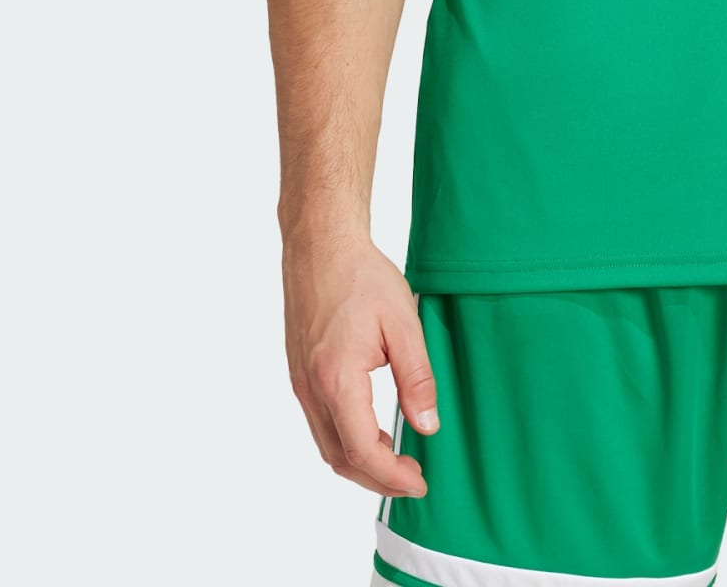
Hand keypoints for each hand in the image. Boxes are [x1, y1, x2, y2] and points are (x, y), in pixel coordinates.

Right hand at [283, 232, 438, 495]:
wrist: (321, 246)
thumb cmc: (361, 277)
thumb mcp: (403, 323)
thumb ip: (417, 378)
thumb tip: (428, 425)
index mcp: (337, 380)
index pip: (362, 451)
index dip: (391, 475)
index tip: (419, 480)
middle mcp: (311, 389)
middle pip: (340, 457)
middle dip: (376, 478)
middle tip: (412, 477)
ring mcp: (301, 383)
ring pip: (326, 444)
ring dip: (359, 461)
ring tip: (395, 458)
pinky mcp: (299, 374)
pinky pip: (320, 422)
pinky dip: (345, 439)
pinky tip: (371, 429)